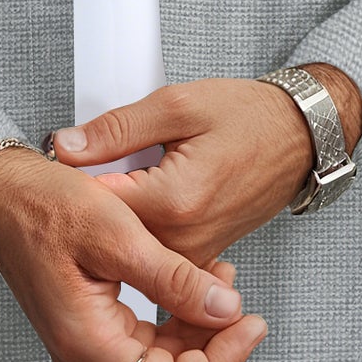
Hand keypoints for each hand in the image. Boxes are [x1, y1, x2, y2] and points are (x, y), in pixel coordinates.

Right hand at [0, 146, 269, 361]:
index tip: (252, 321)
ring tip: (220, 277)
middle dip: (214, 342)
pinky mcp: (89, 328)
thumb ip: (173, 277)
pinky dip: (174, 317)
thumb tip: (226, 310)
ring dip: (197, 329)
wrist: (1, 194)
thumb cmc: (48, 205)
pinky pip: (143, 341)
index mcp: (88, 342)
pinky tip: (191, 280)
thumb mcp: (117, 232)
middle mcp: (84, 356)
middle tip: (240, 295)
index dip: (223, 361)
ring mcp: (85, 345)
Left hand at [46, 67, 361, 268]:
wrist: (299, 139)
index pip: (95, 204)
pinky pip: (153, 248)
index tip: (61, 162)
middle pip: (108, 230)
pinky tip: (141, 195)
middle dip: (90, 200)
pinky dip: (139, 224)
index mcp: (174, 201)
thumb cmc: (248, 117)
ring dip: (115, 215)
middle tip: (82, 167)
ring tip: (117, 176)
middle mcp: (183, 239)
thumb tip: (66, 146)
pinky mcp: (200, 257)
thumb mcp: (177, 105)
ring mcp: (194, 254)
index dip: (71, 180)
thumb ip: (117, 129)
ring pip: (128, 244)